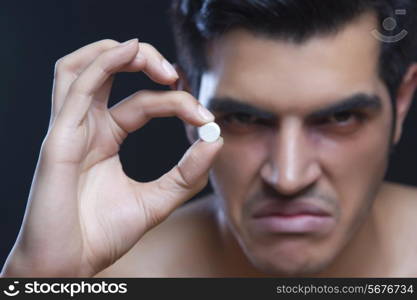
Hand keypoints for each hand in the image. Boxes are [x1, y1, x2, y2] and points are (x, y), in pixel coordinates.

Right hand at [1, 39, 222, 276]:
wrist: (70, 265)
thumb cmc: (103, 234)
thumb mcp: (157, 201)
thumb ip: (187, 174)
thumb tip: (216, 140)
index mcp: (105, 138)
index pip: (142, 102)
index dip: (176, 102)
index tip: (206, 118)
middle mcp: (86, 127)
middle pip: (107, 70)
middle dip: (144, 60)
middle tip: (176, 74)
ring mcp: (69, 129)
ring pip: (83, 67)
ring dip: (120, 52)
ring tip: (155, 60)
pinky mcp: (59, 138)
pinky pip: (77, 87)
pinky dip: (104, 62)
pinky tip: (131, 51)